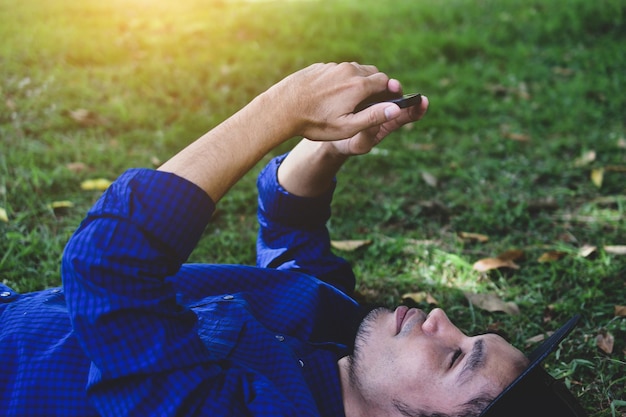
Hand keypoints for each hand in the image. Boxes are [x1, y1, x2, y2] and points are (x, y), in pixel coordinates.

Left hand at [267, 62, 404, 140]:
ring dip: (359, 82)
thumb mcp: (347, 127)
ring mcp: (332, 66)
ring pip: (354, 70)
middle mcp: (348, 70)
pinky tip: (332, 96)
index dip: (389, 91)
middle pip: (372, 73)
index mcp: (358, 85)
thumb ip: (373, 117)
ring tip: (351, 101)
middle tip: (370, 103)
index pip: (385, 81)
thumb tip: (396, 109)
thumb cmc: (315, 122)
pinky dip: (341, 80)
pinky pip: (338, 71)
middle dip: (376, 85)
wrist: (282, 108)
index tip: (387, 102)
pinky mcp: (320, 67)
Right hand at [328, 82, 428, 155]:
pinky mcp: (362, 92)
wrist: (333, 135)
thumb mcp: (357, 145)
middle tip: (393, 85)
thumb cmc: (349, 144)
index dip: (418, 107)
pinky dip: (368, 81)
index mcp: (389, 123)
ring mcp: (374, 99)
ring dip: (382, 83)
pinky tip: (362, 78)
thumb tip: (375, 122)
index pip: (410, 114)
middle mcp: (386, 109)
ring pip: (383, 88)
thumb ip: (368, 135)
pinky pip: (368, 85)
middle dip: (398, 90)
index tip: (423, 100)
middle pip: (397, 96)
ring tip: (379, 81)